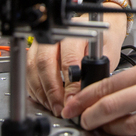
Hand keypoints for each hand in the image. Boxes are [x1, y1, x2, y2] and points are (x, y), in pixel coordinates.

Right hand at [25, 0, 127, 116]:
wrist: (96, 28)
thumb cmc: (103, 41)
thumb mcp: (108, 54)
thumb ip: (97, 72)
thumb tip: (84, 95)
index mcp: (74, 32)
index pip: (68, 60)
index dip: (69, 84)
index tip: (71, 100)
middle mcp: (54, 35)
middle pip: (44, 63)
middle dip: (51, 91)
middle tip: (60, 107)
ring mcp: (41, 42)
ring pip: (32, 68)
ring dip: (41, 92)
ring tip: (53, 106)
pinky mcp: (34, 51)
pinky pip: (28, 72)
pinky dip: (34, 89)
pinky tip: (44, 99)